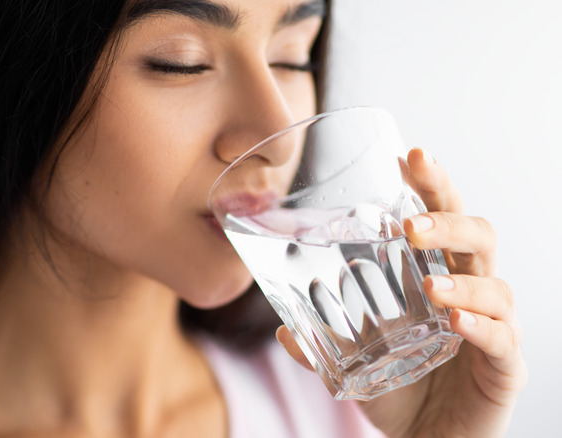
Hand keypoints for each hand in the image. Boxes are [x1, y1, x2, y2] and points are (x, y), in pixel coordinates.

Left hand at [276, 148, 526, 436]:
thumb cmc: (402, 390)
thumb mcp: (355, 362)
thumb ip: (322, 343)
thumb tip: (281, 330)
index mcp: (436, 276)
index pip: (440, 218)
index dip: (431, 184)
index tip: (410, 155)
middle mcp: (470, 292)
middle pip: (476, 235)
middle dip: (448, 216)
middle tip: (410, 221)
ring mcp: (492, 326)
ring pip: (496, 283)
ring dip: (463, 278)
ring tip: (432, 284)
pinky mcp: (504, 366)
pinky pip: (503, 339)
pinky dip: (482, 327)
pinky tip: (457, 323)